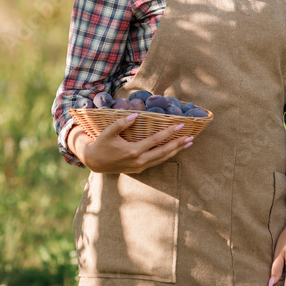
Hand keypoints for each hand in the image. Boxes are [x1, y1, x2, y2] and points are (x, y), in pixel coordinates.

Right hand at [67, 115, 193, 173]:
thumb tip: (135, 115)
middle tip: (191, 137)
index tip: (180, 125)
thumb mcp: (108, 132)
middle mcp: (139, 161)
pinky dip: (166, 156)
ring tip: (187, 144)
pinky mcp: (139, 170)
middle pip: (164, 152)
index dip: (169, 132)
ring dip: (175, 151)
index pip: (156, 140)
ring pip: (162, 159)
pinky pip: (156, 162)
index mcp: (133, 151)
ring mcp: (140, 167)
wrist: (95, 162)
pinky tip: (173, 151)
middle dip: (178, 144)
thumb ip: (121, 123)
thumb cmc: (102, 144)